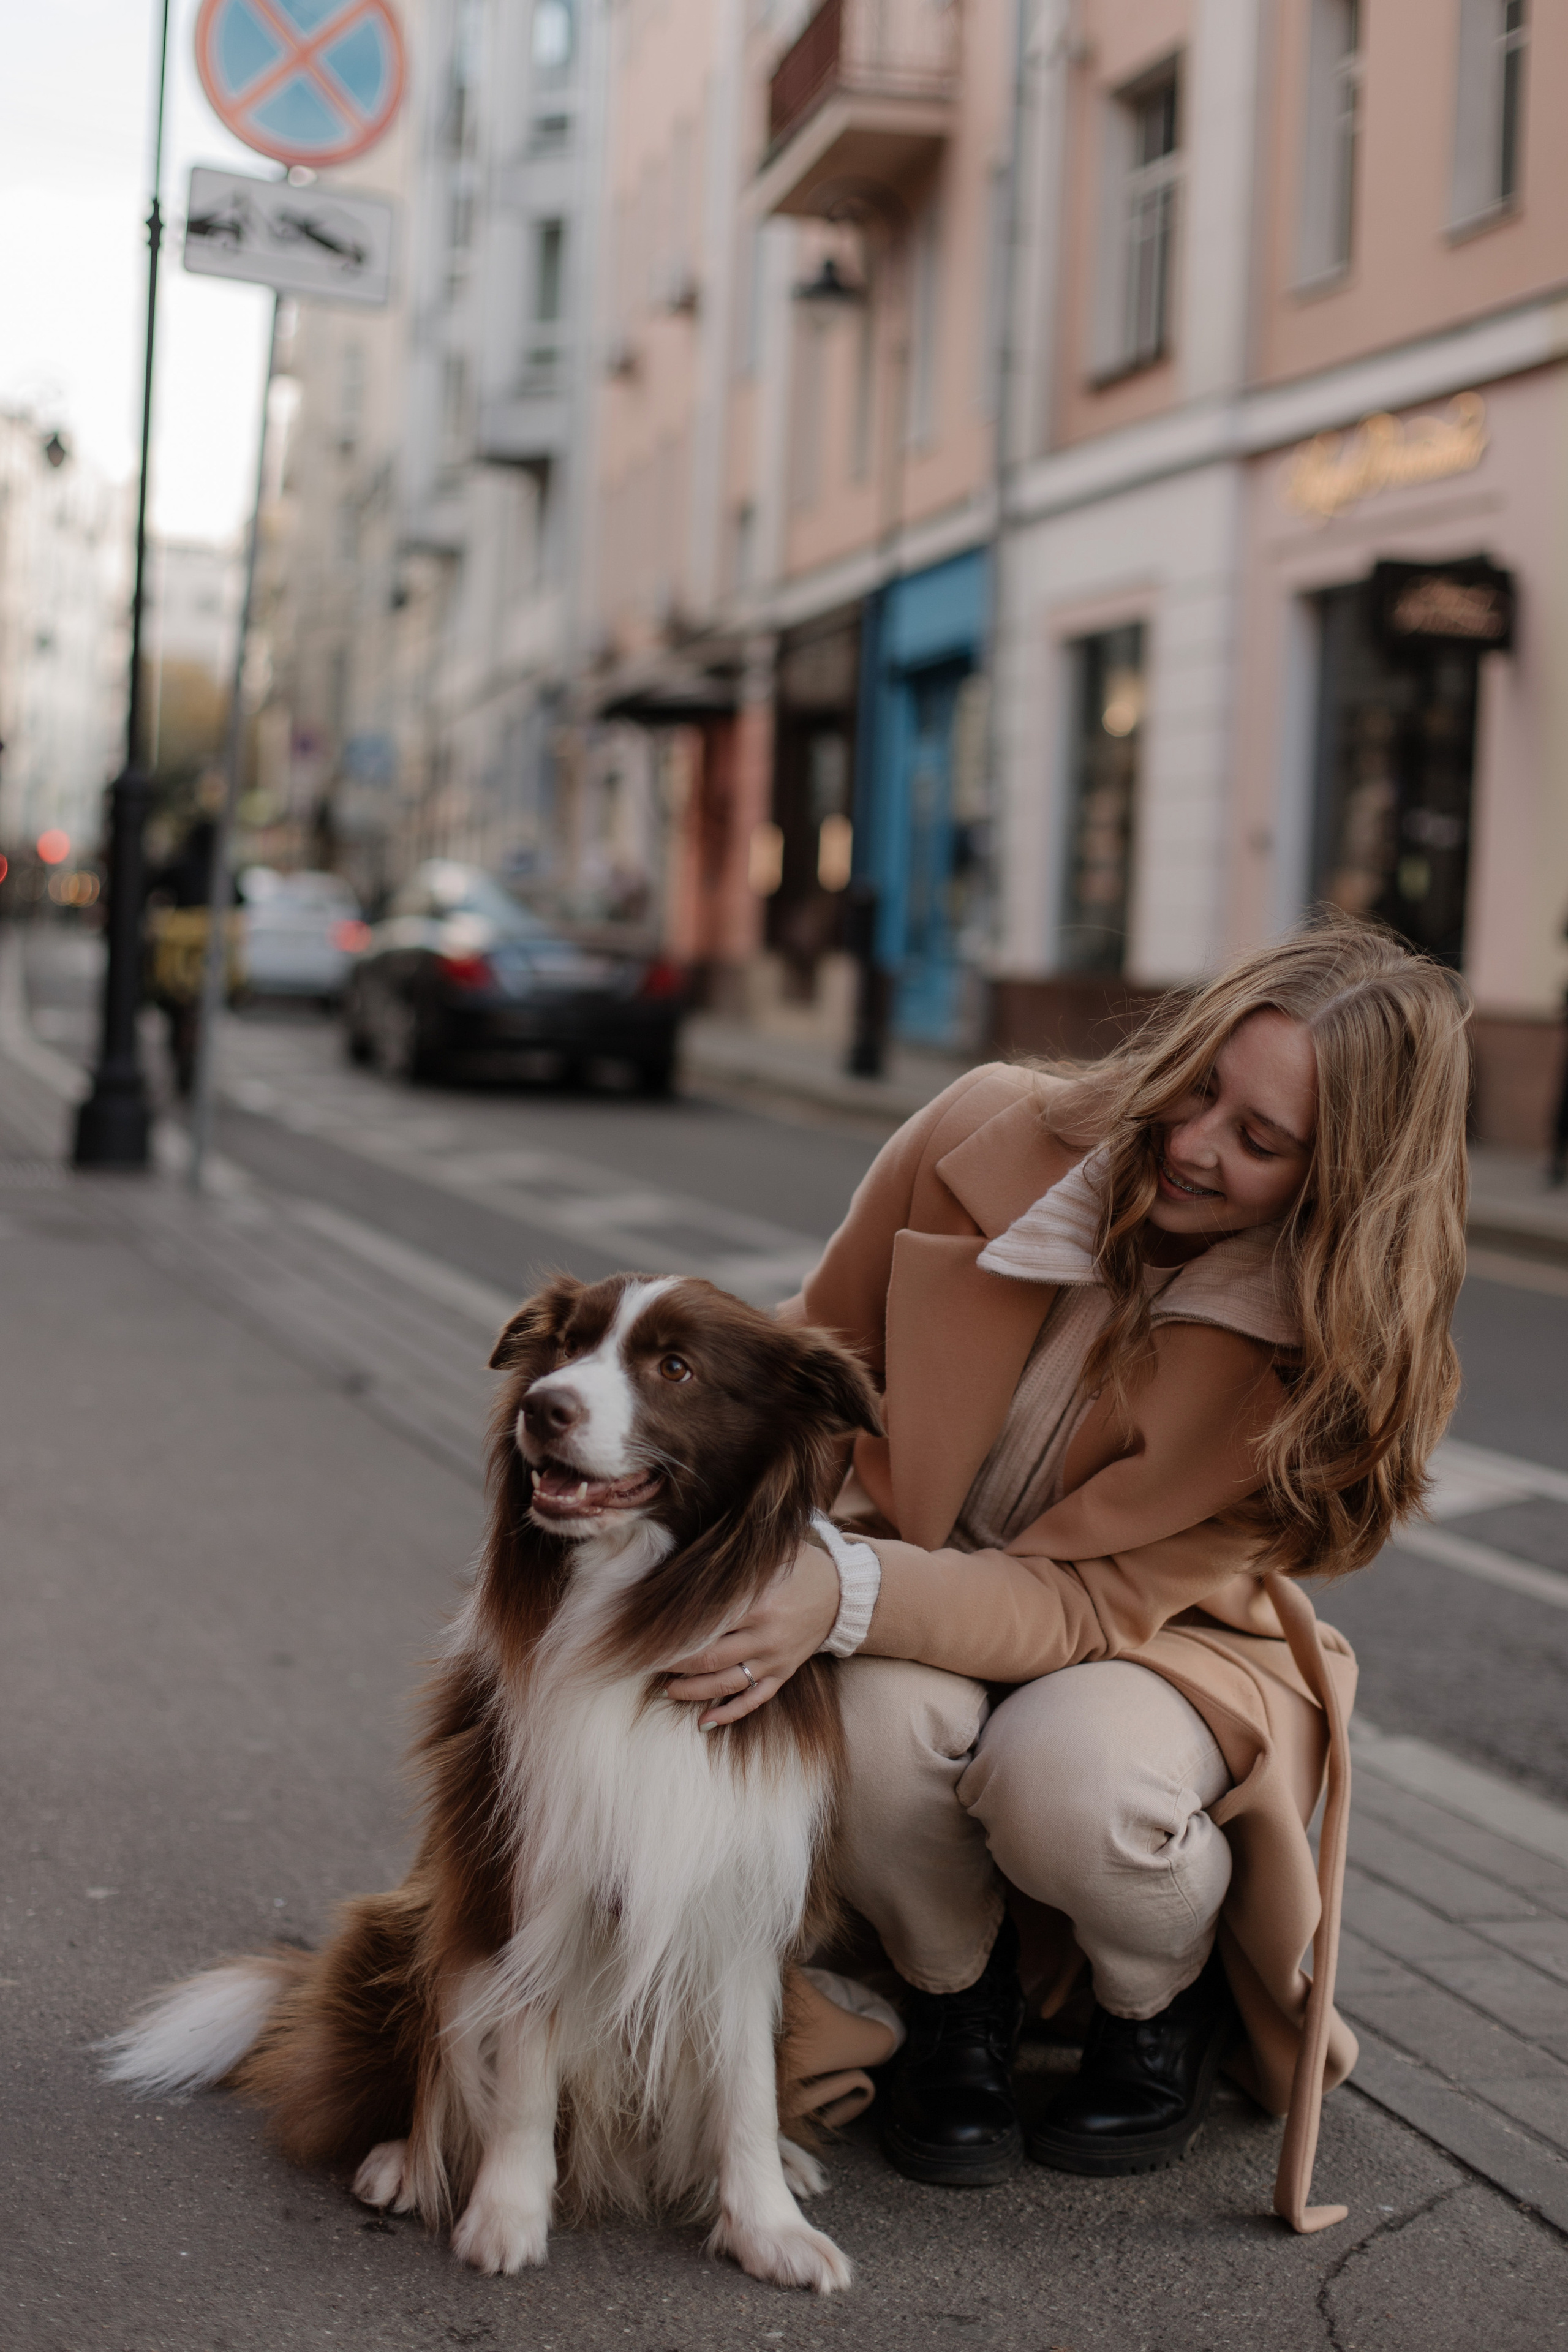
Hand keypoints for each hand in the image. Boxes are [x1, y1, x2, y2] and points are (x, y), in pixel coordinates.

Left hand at [664, 1543, 839, 1727]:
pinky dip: (729, 1714)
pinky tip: (704, 1722)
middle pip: (710, 1657)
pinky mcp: (783, 1673)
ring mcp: (775, 1658)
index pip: (708, 1621)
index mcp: (760, 1602)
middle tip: (649, 1661)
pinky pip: (755, 1700)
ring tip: (666, 1689)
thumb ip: (735, 1560)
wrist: (843, 1594)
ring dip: (693, 1690)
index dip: (676, 1630)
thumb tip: (688, 1554)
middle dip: (675, 1663)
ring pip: (727, 1683)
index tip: (650, 1632)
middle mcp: (766, 1635)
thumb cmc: (799, 1566)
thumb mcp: (772, 1553)